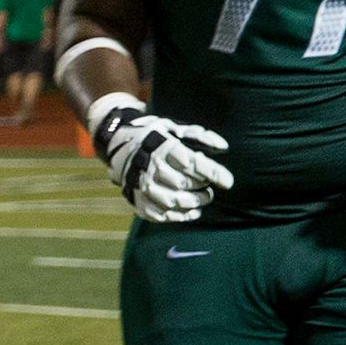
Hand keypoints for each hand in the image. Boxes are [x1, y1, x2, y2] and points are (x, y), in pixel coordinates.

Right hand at [85, 92, 235, 225]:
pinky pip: (159, 214)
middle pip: (183, 183)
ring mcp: (141, 184)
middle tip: (209, 188)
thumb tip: (224, 147)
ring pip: (171, 201)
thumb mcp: (175, 128)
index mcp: (162, 147)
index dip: (213, 173)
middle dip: (202, 188)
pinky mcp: (136, 198)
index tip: (228, 182)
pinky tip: (191, 212)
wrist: (117, 144)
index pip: (192, 163)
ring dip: (193, 203)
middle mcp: (150, 166)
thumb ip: (201, 136)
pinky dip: (178, 216)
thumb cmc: (154, 136)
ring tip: (204, 199)